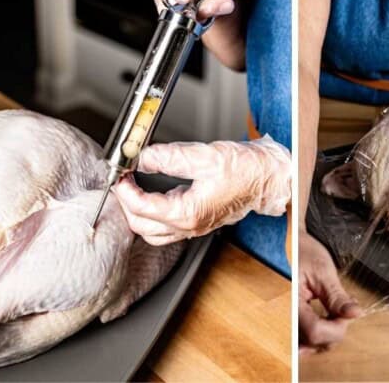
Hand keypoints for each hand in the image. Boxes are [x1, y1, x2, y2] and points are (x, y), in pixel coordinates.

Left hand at [113, 135, 290, 245]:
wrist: (268, 178)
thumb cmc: (246, 169)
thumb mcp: (205, 156)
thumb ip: (171, 157)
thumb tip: (145, 157)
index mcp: (189, 212)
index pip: (142, 208)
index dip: (125, 190)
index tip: (121, 174)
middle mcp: (190, 225)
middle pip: (141, 226)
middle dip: (126, 203)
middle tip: (123, 181)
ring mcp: (194, 227)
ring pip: (152, 233)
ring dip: (137, 214)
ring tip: (132, 190)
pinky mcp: (198, 221)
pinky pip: (166, 229)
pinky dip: (152, 216)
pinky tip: (151, 197)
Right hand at [299, 230, 361, 353]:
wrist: (289, 244)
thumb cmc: (302, 251)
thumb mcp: (323, 270)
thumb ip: (337, 296)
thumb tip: (355, 314)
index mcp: (291, 301)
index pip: (315, 332)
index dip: (336, 327)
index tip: (346, 312)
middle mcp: (285, 314)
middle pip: (313, 342)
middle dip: (333, 331)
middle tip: (341, 310)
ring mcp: (287, 319)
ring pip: (309, 344)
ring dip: (327, 333)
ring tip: (334, 311)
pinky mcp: (292, 320)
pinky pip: (305, 338)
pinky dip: (321, 331)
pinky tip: (327, 316)